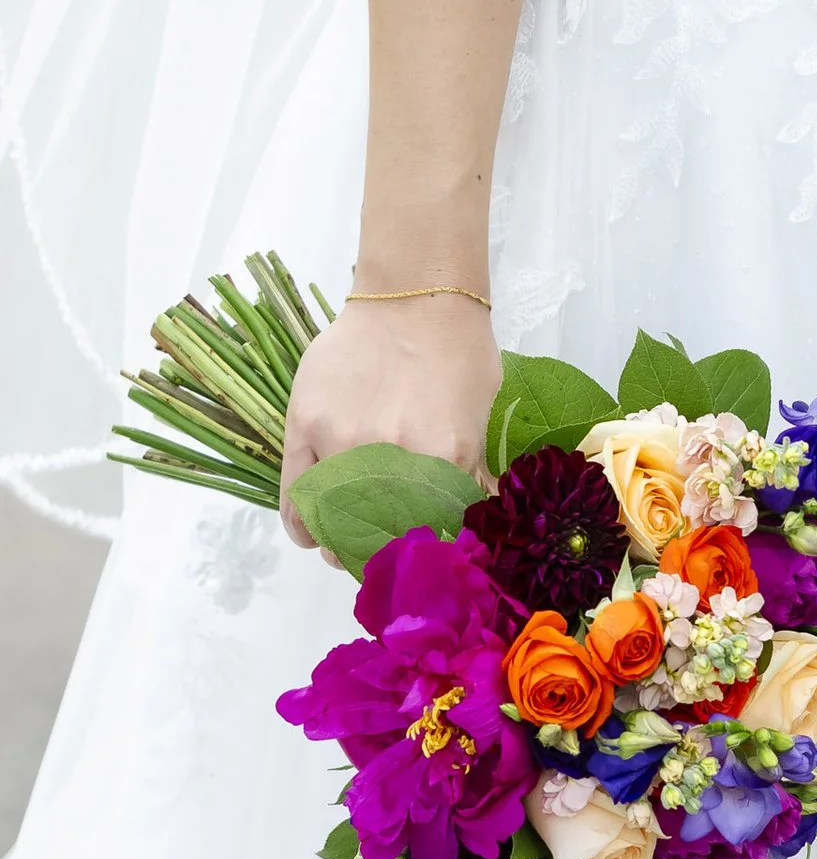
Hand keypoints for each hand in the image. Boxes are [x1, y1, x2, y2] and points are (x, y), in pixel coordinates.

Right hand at [279, 293, 499, 558]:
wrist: (414, 294)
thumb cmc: (458, 351)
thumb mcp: (479, 417)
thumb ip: (466, 475)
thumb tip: (467, 528)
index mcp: (445, 456)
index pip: (429, 536)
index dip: (422, 558)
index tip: (416, 564)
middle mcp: (392, 456)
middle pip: (377, 537)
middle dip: (377, 557)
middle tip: (377, 558)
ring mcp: (344, 440)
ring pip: (333, 522)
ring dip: (337, 543)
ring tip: (344, 545)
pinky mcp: (307, 425)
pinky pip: (296, 496)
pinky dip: (303, 524)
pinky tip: (312, 533)